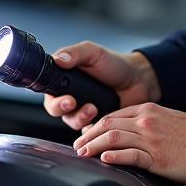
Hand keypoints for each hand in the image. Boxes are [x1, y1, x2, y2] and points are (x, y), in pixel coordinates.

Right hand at [43, 42, 160, 130]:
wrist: (137, 80)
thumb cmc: (114, 64)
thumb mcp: (93, 52)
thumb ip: (74, 53)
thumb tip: (58, 59)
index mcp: (64, 80)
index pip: (48, 93)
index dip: (54, 99)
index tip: (66, 97)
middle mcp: (69, 97)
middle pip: (55, 110)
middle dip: (63, 109)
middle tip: (72, 103)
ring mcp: (81, 112)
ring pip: (71, 122)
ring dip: (80, 118)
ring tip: (93, 108)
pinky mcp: (94, 124)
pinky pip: (88, 133)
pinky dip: (93, 130)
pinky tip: (101, 120)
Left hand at [72, 103, 185, 185]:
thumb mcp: (169, 121)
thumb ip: (148, 124)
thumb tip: (130, 133)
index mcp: (149, 110)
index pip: (113, 115)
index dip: (95, 126)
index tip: (86, 135)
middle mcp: (147, 121)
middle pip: (108, 124)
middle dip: (88, 135)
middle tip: (77, 146)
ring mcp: (151, 138)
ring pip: (113, 138)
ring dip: (94, 146)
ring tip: (83, 153)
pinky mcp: (157, 157)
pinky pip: (130, 155)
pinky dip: (114, 157)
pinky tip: (104, 160)